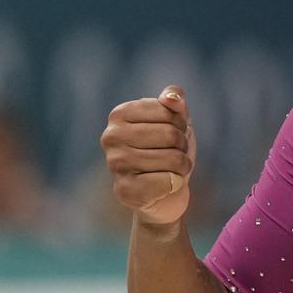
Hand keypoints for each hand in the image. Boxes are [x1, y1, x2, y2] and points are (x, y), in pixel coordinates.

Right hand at [100, 85, 196, 224]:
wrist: (166, 193)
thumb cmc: (169, 151)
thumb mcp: (177, 120)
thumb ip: (175, 100)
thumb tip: (172, 98)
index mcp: (120, 114)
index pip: (168, 110)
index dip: (180, 124)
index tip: (172, 133)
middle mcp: (110, 137)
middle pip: (171, 134)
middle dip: (182, 146)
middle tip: (173, 155)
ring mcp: (115, 165)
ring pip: (173, 159)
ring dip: (181, 166)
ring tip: (170, 170)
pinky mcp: (125, 191)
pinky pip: (168, 182)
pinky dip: (176, 184)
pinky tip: (164, 187)